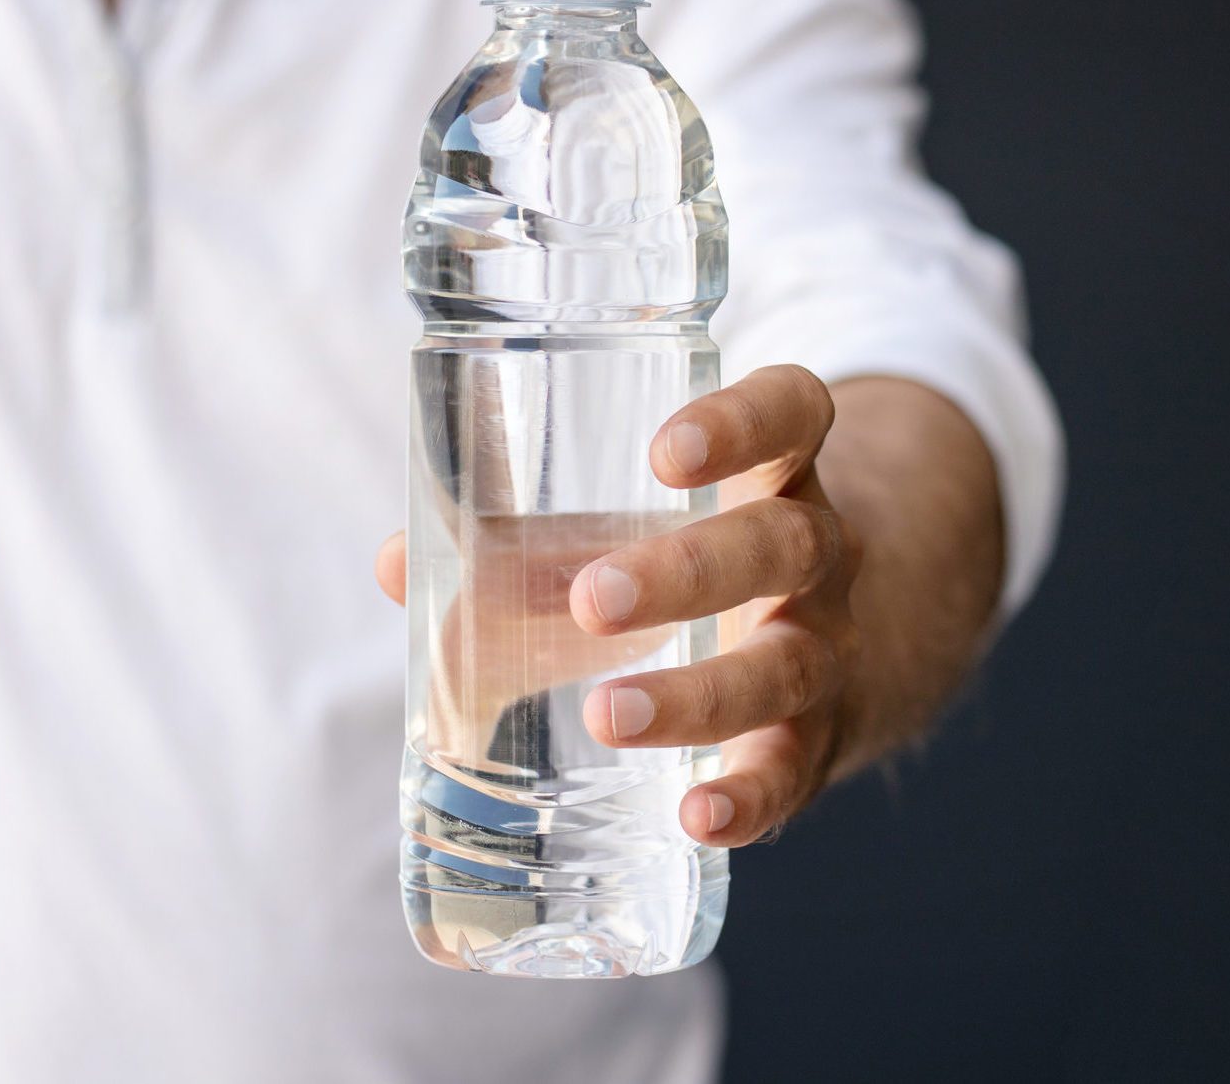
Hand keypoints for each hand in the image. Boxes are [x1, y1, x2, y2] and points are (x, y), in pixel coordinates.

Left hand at [376, 364, 862, 846]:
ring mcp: (825, 651)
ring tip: (606, 714)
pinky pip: (792, 773)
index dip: (746, 421)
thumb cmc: (697, 574)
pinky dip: (747, 796)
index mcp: (772, 476)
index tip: (665, 451)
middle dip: (689, 570)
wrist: (831, 659)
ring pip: (788, 664)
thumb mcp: (639, 533)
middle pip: (784, 543)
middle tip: (591, 601)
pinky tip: (695, 815)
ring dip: (697, 693)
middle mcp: (816, 556)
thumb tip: (398, 565)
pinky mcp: (813, 744)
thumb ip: (523, 544)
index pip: (793, 414)